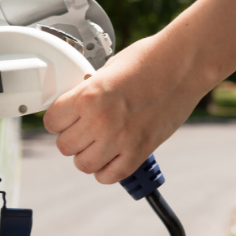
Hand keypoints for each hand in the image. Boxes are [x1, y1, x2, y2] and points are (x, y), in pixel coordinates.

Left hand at [43, 35, 204, 183]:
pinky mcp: (138, 152)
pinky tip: (112, 156)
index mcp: (88, 96)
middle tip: (84, 129)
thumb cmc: (150, 59)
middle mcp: (100, 121)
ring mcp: (120, 140)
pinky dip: (107, 170)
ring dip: (88, 155)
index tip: (66, 118)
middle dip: (72, 137)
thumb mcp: (107, 69)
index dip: (58, 119)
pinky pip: (109, 176)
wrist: (184, 65)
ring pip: (83, 164)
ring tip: (98, 143)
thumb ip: (89, 92)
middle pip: (64, 146)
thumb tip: (77, 105)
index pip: (51, 122)